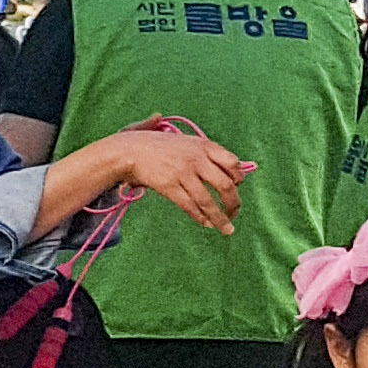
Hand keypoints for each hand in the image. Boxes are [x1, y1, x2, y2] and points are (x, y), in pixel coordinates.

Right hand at [109, 125, 253, 233]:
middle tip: (235, 213)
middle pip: (225, 185)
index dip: (239, 177)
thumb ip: (205, 147)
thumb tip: (229, 159)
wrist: (128, 150)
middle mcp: (197, 159)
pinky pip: (189, 205)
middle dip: (234, 202)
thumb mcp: (184, 139)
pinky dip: (200, 216)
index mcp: (204, 145)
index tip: (237, 186)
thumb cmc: (155, 143)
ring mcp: (183, 173)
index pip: (233, 163)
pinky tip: (206, 223)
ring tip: (227, 229)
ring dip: (220, 217)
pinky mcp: (169, 186)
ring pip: (208, 200)